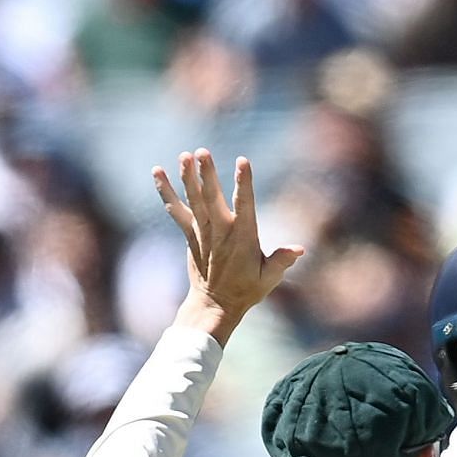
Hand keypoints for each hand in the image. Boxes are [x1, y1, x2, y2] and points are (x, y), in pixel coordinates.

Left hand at [153, 150, 302, 326]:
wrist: (215, 305)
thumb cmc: (247, 290)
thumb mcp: (269, 278)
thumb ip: (282, 261)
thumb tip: (298, 249)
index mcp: (243, 238)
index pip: (244, 205)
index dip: (244, 182)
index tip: (243, 162)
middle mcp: (221, 232)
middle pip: (212, 198)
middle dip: (208, 174)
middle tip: (202, 151)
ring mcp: (203, 233)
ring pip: (194, 200)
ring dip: (187, 177)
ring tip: (184, 156)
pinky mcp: (190, 235)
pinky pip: (176, 210)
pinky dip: (166, 192)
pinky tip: (158, 173)